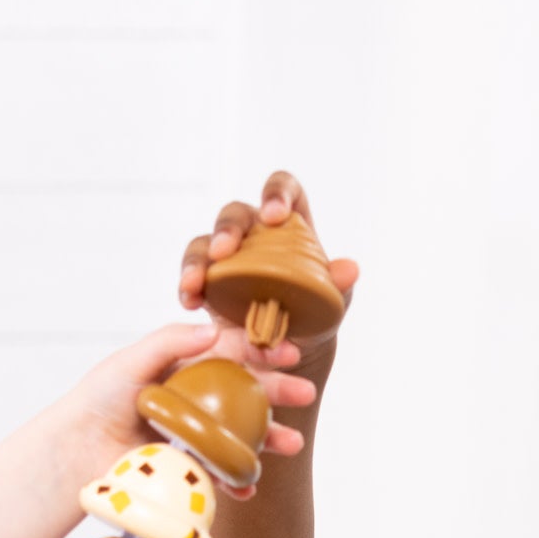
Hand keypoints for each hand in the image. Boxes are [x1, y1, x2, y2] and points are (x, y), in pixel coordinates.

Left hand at [39, 323, 316, 502]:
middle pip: (248, 393)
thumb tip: (214, 330)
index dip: (263, 351)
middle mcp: (198, 401)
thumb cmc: (99, 398)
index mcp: (188, 368)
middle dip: (281, 393)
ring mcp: (196, 437)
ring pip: (244, 435)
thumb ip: (171, 342)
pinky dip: (238, 483)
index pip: (233, 354)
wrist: (77, 450)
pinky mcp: (190, 469)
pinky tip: (250, 487)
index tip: (289, 352)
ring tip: (293, 443)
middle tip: (306, 393)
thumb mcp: (131, 361)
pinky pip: (221, 476)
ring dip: (272, 439)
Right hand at [179, 170, 359, 374]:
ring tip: (195, 283)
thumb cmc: (317, 316)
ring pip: (205, 243)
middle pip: (235, 214)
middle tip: (224, 251)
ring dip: (198, 260)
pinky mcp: (209, 283)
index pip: (283, 188)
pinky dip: (188, 287)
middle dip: (227, 229)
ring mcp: (228, 257)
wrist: (293, 348)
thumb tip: (350, 270)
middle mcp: (255, 232)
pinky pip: (192, 277)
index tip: (274, 215)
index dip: (275, 193)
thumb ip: (340, 284)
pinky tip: (190, 301)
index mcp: (290, 222)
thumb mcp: (334, 301)